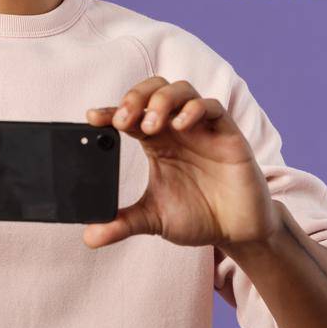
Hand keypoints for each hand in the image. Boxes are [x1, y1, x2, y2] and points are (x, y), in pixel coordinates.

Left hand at [82, 76, 276, 249]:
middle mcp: (179, 130)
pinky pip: (213, 107)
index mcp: (158, 143)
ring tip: (149, 125)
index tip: (92, 119)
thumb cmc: (199, 217)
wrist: (236, 231)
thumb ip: (123, 223)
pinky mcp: (227, 135)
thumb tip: (90, 236)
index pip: (131, 116)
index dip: (111, 111)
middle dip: (136, 97)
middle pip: (155, 91)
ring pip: (182, 91)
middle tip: (121, 120)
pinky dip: (194, 110)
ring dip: (161, 101)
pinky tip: (180, 126)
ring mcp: (203, 129)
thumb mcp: (154, 220)